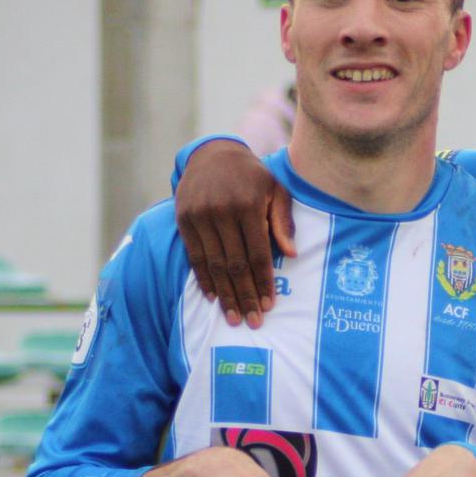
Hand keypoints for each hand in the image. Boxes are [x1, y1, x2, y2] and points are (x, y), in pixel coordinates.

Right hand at [175, 138, 294, 327]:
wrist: (213, 155)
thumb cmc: (252, 177)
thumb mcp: (276, 189)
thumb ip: (283, 221)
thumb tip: (291, 254)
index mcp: (249, 205)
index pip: (258, 254)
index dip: (263, 282)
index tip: (269, 306)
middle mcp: (222, 211)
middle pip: (235, 265)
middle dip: (245, 296)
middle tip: (253, 322)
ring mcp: (200, 216)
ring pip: (214, 265)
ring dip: (225, 295)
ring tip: (233, 318)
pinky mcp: (184, 220)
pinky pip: (195, 256)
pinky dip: (203, 279)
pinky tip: (213, 297)